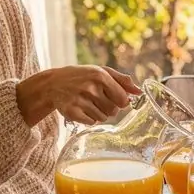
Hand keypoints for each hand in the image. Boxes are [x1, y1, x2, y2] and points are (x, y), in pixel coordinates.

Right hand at [16, 66, 139, 126]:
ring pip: (103, 118)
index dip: (120, 102)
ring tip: (88, 103)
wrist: (53, 83)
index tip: (113, 98)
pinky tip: (81, 109)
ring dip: (98, 113)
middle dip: (109, 108)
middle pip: (114, 111)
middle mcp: (90, 87)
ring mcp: (80, 100)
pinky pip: (91, 122)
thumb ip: (122, 80)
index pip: (123, 100)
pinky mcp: (71, 111)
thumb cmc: (82, 77)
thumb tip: (139, 91)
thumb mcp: (101, 72)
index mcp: (101, 76)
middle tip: (97, 99)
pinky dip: (88, 118)